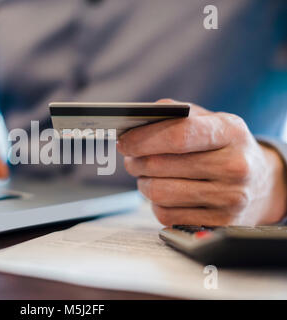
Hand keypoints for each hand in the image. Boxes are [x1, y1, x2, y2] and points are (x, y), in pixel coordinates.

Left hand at [117, 99, 286, 225]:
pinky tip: (166, 195)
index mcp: (230, 133)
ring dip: (143, 183)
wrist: (261, 184)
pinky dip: (157, 204)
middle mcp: (235, 167)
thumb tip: (137, 121)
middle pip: (161, 166)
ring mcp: (229, 199)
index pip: (179, 135)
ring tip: (147, 176)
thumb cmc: (226, 148)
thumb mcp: (211, 121)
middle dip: (136, 162)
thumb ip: (176, 115)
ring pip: (159, 193)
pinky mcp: (219, 224)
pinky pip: (166, 216)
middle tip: (131, 159)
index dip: (143, 139)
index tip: (124, 142)